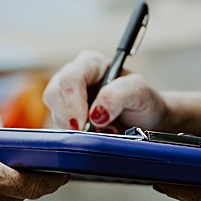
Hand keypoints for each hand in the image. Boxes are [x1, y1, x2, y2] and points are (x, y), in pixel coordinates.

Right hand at [42, 49, 172, 132]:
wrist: (147, 123)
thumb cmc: (144, 103)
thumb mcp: (141, 92)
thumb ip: (120, 94)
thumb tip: (96, 113)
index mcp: (91, 64)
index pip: (70, 78)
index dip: (73, 101)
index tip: (83, 122)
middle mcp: (75, 77)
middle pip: (53, 94)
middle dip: (70, 116)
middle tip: (91, 131)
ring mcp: (67, 97)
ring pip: (54, 112)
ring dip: (75, 127)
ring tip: (102, 130)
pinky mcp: (64, 116)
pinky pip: (58, 126)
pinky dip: (75, 135)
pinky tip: (94, 134)